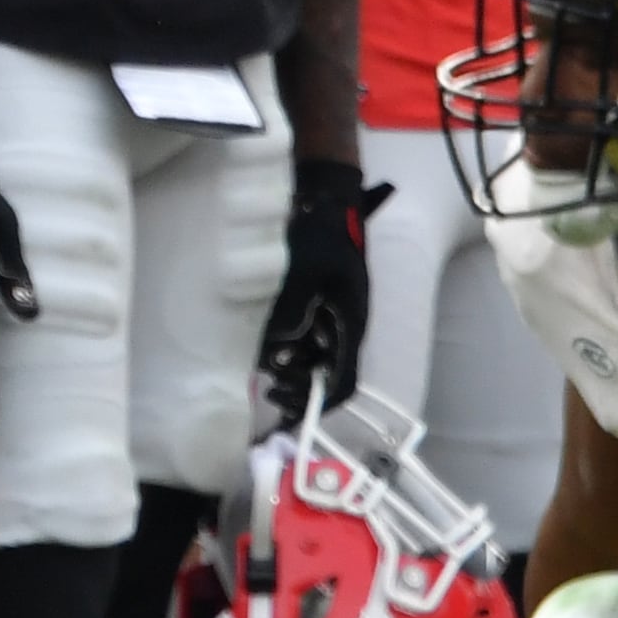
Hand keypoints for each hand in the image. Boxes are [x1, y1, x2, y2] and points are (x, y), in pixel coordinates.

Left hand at [259, 159, 386, 433]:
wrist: (326, 207)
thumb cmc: (323, 236)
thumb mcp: (306, 271)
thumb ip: (292, 310)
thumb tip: (277, 347)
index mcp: (351, 326)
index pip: (342, 382)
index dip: (316, 402)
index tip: (286, 410)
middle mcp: (344, 330)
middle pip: (327, 379)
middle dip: (299, 390)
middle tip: (269, 391)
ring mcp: (331, 322)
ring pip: (313, 364)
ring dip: (290, 371)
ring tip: (266, 367)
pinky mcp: (317, 312)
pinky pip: (303, 344)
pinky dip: (285, 352)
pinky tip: (266, 349)